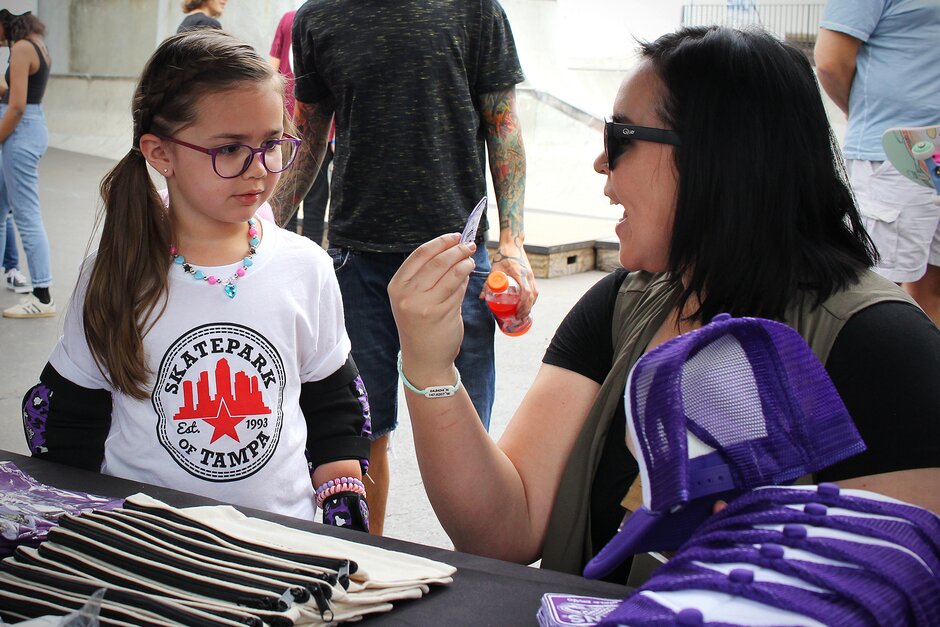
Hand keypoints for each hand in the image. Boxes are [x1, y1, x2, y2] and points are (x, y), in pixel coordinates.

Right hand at [389, 233, 476, 380]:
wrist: (424, 358)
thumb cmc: (420, 325)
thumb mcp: (412, 298)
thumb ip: (427, 275)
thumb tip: (452, 249)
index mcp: (397, 286)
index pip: (420, 254)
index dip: (440, 242)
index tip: (455, 237)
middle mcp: (407, 294)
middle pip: (437, 261)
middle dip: (457, 250)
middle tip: (470, 245)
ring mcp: (424, 304)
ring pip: (451, 273)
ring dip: (465, 263)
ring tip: (470, 260)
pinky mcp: (442, 313)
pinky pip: (459, 289)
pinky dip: (465, 280)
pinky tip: (468, 277)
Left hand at [488, 241, 537, 318]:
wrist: (513, 243)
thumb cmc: (503, 254)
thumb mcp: (494, 269)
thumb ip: (488, 283)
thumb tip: (482, 298)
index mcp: (521, 274)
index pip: (526, 293)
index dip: (523, 305)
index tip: (517, 313)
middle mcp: (529, 276)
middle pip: (532, 296)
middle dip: (526, 309)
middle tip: (519, 318)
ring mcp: (532, 276)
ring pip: (535, 294)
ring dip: (530, 305)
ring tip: (522, 314)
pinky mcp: (531, 275)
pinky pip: (534, 290)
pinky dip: (531, 299)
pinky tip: (526, 304)